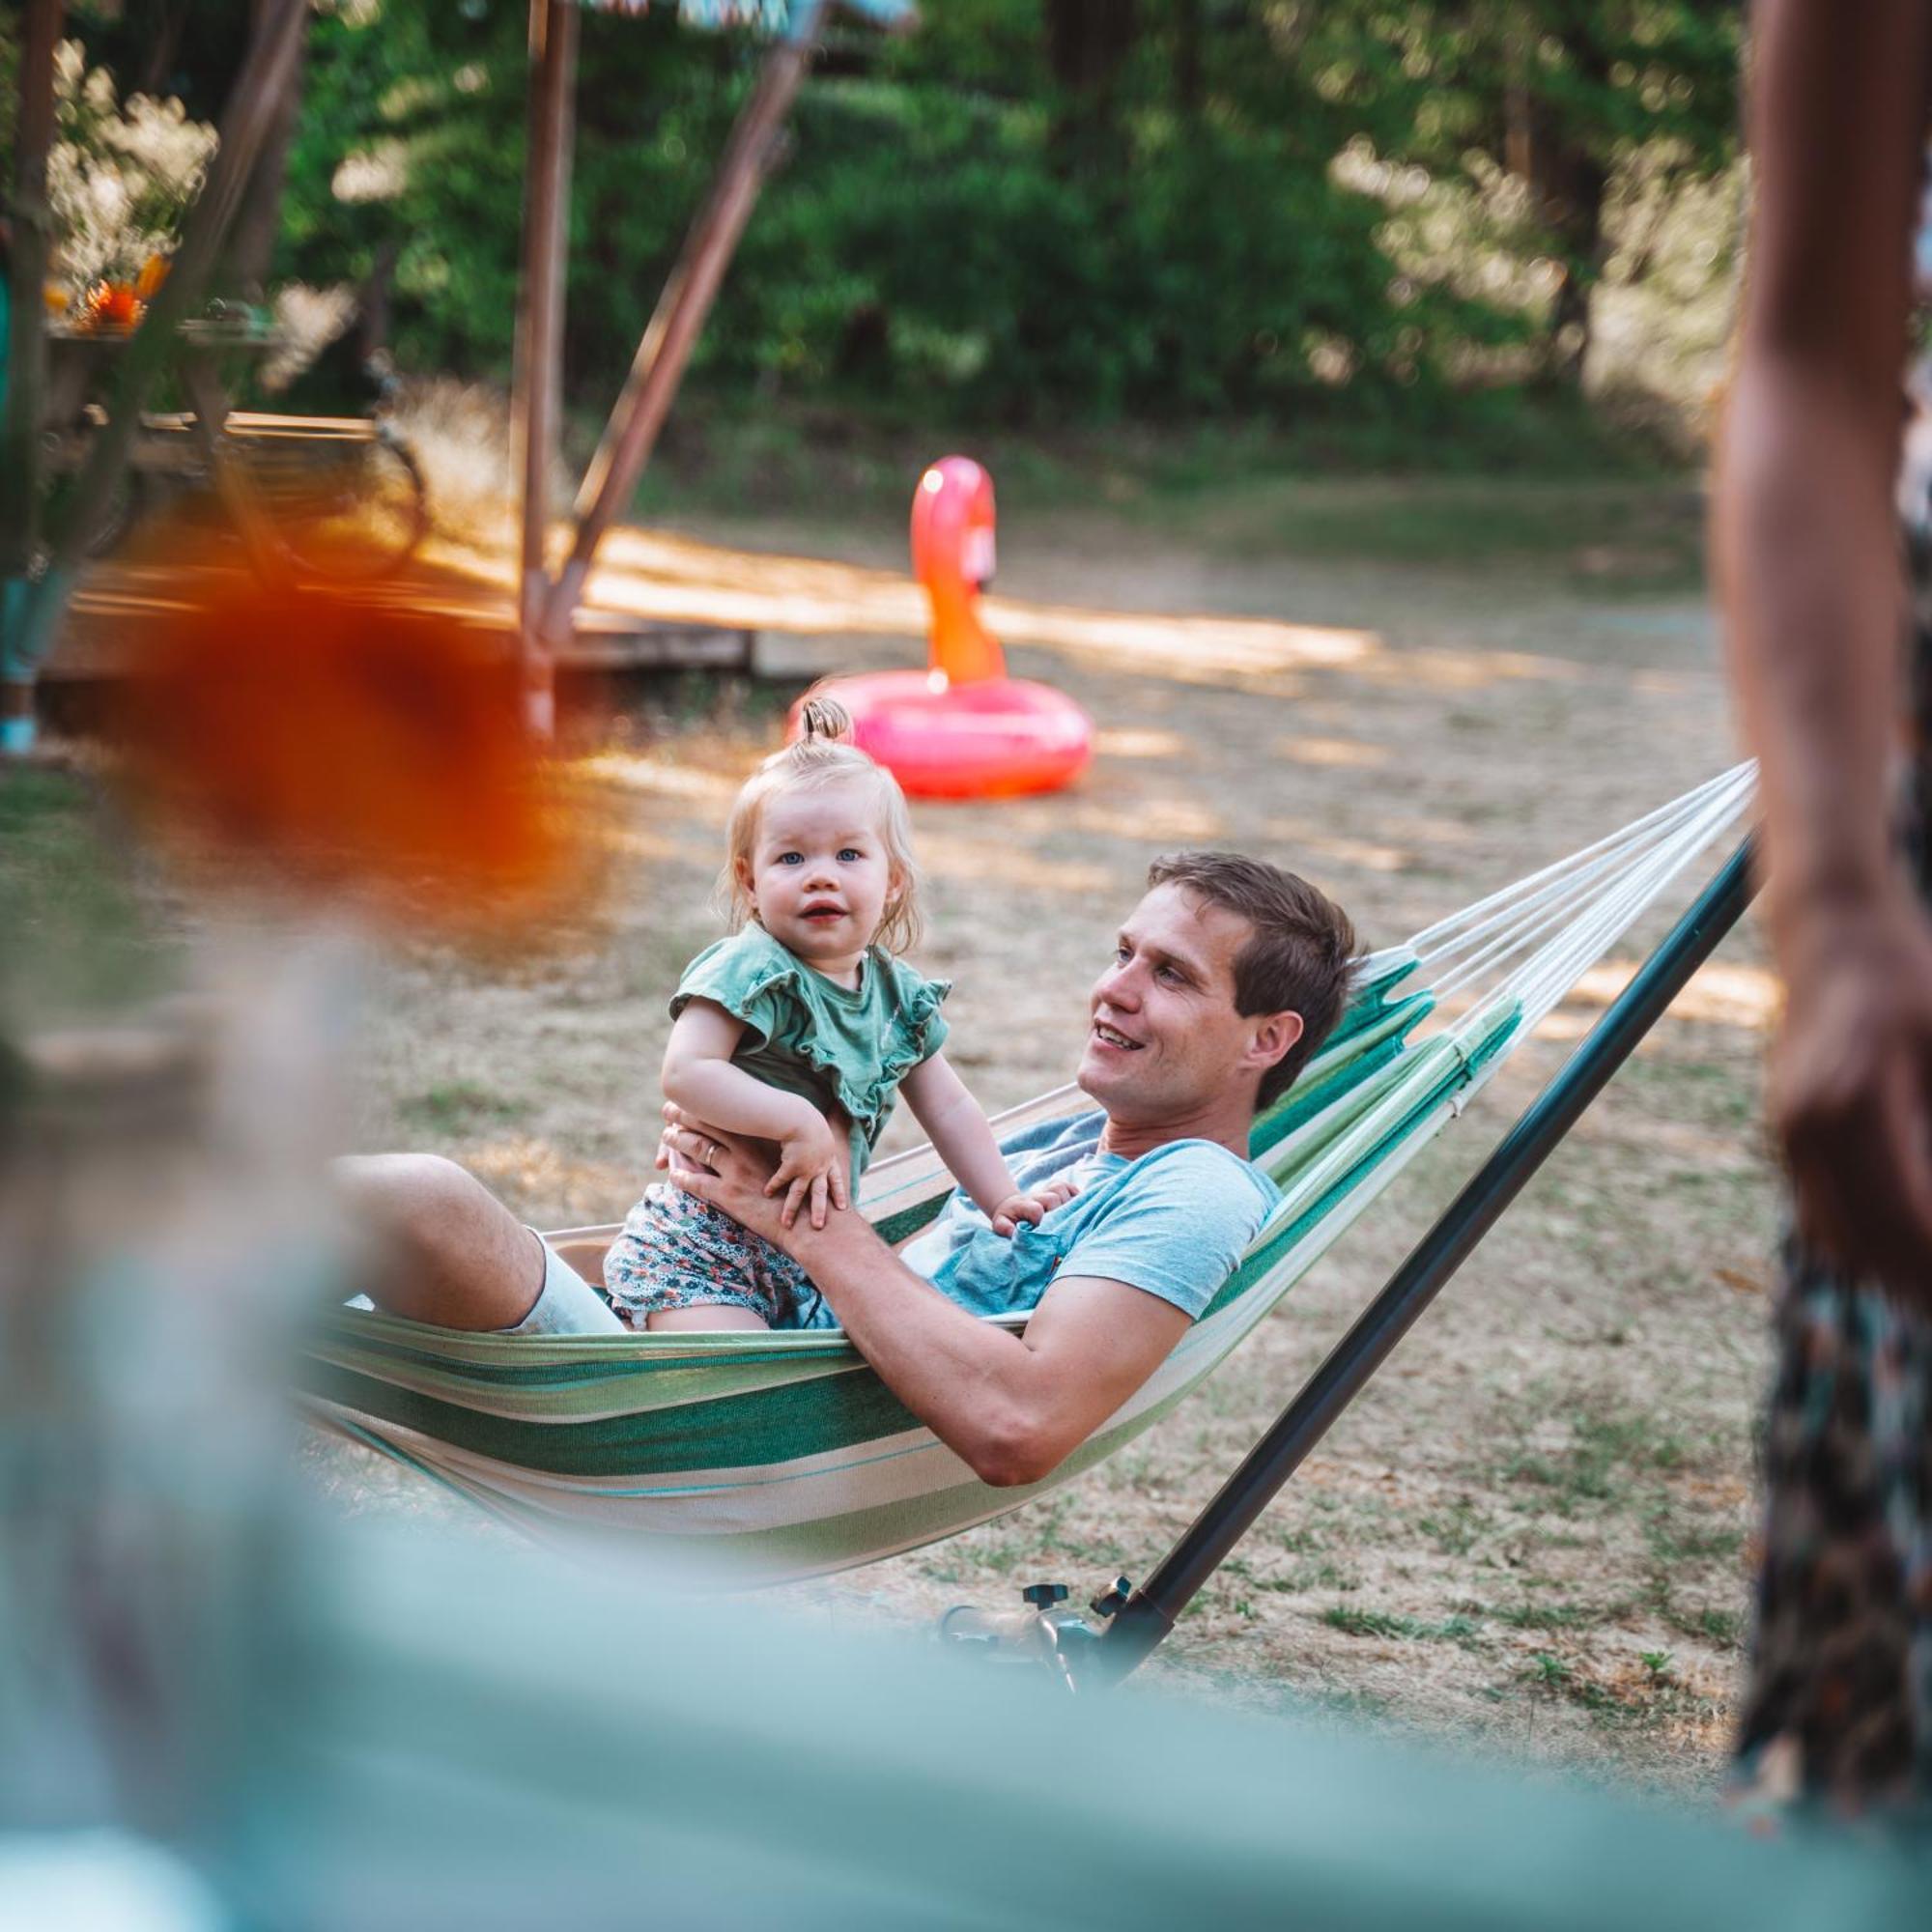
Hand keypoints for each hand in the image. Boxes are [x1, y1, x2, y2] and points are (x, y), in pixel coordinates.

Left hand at [658, 1103, 795, 1248]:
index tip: (692, 1099)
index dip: (706, 1107)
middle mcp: (746, 1150)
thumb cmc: (797, 1191)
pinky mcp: (730, 1194)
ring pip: (699, 1148)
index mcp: (760, 1139)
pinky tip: (673, 1175)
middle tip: (668, 1109)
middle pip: (708, 1125)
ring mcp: (737, 1171)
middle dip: (685, 1115)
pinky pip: (698, 1183)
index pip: (726, 1116)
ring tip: (667, 1135)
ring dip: (679, 1140)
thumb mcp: (787, 1161)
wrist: (804, 1221)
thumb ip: (773, 1146)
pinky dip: (682, 1178)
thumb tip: (767, 1133)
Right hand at [767, 1108, 850, 1231]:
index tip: (843, 1207)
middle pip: (820, 1193)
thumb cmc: (810, 1120)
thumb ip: (822, 1138)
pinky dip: (773, 1186)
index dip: (839, 1193)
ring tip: (786, 1223)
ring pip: (799, 1193)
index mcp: (829, 1159)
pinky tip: (767, 1193)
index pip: (837, 1179)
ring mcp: (806, 1170)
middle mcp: (819, 1168)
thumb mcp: (822, 1130)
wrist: (803, 1119)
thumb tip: (825, 1136)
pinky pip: (781, 1180)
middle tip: (818, 1227)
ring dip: (791, 1209)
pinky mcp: (791, 1167)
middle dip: (819, 1211)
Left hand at [986, 1177, 1077, 1237]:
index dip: (1041, 1220)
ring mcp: (1047, 1192)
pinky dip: (1075, 1195)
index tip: (1041, 1231)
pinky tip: (1076, 1206)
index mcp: (1023, 1205)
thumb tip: (1013, 1232)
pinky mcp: (1057, 1190)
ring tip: (1067, 1217)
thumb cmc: (1008, 1219)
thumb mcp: (1000, 1224)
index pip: (1037, 1209)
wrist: (1011, 1207)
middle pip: (1053, 1198)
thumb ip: (1004, 1228)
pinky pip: (1070, 1187)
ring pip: (1062, 1189)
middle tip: (1057, 1226)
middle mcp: (1037, 1196)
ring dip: (1067, 1201)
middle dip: (1057, 1211)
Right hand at [1770, 887, 1931, 1304]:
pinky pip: (1822, 1216)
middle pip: (1869, 1246)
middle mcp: (1807, 1130)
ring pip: (1840, 1241)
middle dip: (1921, 1284)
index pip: (1911, 1222)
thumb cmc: (1910, 982)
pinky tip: (1908, 1251)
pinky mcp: (1785, 1136)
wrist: (1830, 935)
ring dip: (1893, 1274)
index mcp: (1854, 1106)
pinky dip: (1865, 1247)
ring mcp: (1787, 1134)